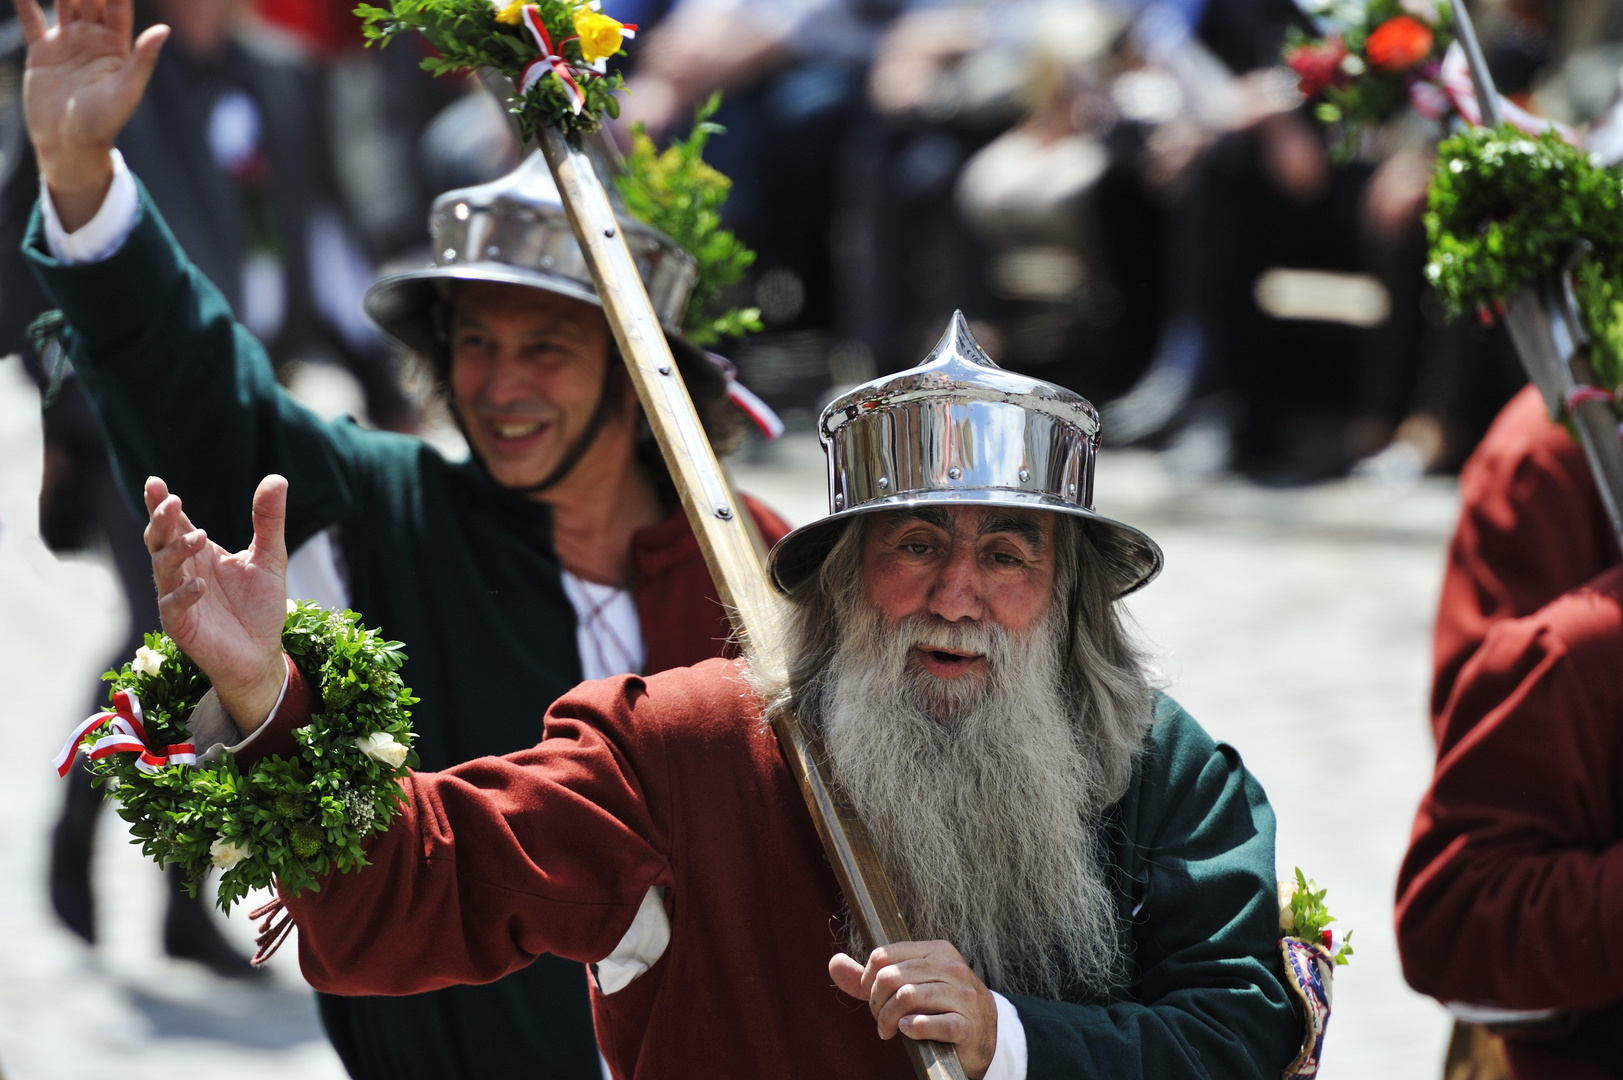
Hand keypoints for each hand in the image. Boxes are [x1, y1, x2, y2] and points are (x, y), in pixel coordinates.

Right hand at [17, 0, 168, 230]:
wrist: (69, 145)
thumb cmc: (104, 123)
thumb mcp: (127, 91)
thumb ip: (143, 59)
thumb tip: (164, 29)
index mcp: (117, 45)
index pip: (117, 3)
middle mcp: (93, 38)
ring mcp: (67, 41)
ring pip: (63, 0)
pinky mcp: (41, 50)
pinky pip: (32, 18)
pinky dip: (25, 0)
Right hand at [143, 475, 288, 735]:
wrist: (262, 654)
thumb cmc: (260, 607)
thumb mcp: (270, 558)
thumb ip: (269, 521)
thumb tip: (277, 478)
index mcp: (199, 554)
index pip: (175, 524)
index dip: (161, 504)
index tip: (155, 481)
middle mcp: (183, 572)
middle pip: (159, 541)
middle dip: (161, 521)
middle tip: (172, 502)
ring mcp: (177, 598)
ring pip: (163, 568)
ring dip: (176, 552)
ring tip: (200, 538)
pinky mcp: (181, 625)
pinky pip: (172, 606)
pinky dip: (183, 594)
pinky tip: (201, 585)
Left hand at [829, 941, 997, 1078]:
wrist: (986, 1035)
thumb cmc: (942, 1006)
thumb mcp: (910, 984)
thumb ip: (870, 977)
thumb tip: (834, 963)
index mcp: (936, 951)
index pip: (883, 956)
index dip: (868, 981)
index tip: (873, 998)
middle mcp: (950, 968)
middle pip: (890, 977)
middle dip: (876, 1003)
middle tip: (880, 1020)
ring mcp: (961, 995)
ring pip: (906, 997)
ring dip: (888, 1019)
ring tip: (889, 1030)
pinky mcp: (966, 1024)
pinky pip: (929, 1022)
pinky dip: (911, 1028)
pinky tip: (908, 1031)